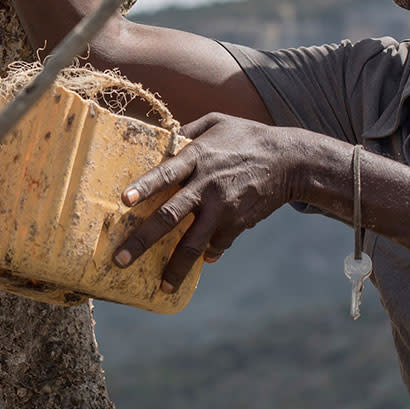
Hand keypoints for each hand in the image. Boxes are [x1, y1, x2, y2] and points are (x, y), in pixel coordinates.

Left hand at [113, 115, 303, 291]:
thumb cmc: (247, 136)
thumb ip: (186, 130)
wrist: (289, 160)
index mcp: (197, 158)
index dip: (144, 186)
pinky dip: (206, 254)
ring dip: (174, 268)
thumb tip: (159, 137)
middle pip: (169, 217)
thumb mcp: (215, 122)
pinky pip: (216, 245)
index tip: (124, 200)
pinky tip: (198, 263)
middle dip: (142, 241)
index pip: (166, 173)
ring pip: (193, 244)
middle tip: (120, 260)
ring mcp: (222, 208)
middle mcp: (206, 186)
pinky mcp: (237, 224)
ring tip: (160, 286)